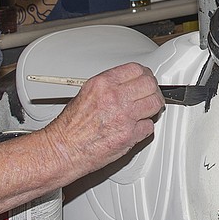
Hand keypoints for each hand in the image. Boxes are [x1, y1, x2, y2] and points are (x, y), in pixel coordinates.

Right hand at [38, 62, 164, 180]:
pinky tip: (136, 128)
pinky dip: (145, 128)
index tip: (146, 80)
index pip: (136, 69)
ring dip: (153, 108)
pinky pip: (149, 127)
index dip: (145, 75)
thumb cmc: (69, 127)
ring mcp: (124, 116)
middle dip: (152, 90)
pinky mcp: (130, 135)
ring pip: (155, 104)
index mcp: (103, 84)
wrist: (63, 149)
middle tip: (150, 95)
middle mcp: (115, 97)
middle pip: (150, 85)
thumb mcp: (85, 94)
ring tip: (147, 111)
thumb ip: (108, 87)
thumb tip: (127, 84)